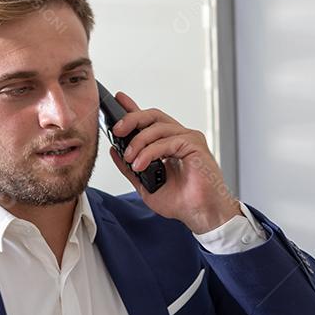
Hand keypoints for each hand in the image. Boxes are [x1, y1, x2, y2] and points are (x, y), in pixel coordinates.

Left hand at [106, 90, 241, 233]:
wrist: (201, 215)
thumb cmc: (182, 202)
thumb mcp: (146, 185)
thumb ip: (130, 168)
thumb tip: (114, 151)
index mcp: (169, 144)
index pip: (149, 121)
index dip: (133, 108)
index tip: (118, 100)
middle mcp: (180, 138)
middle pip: (153, 116)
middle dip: (132, 119)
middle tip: (117, 131)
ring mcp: (189, 139)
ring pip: (158, 127)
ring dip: (139, 142)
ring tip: (131, 159)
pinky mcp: (195, 145)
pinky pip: (168, 141)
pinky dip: (151, 152)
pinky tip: (142, 164)